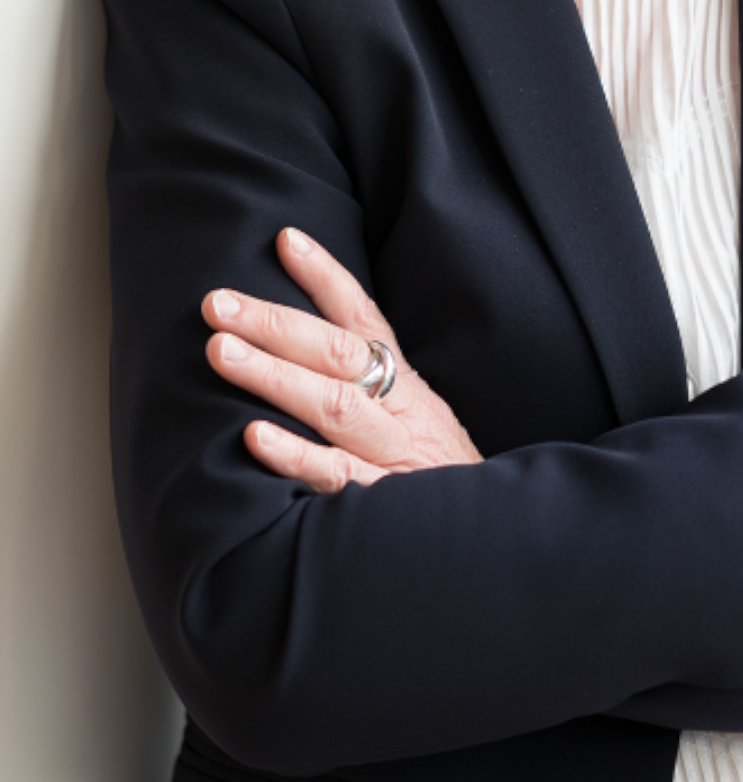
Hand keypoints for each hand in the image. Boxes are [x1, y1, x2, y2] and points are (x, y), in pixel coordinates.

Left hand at [203, 227, 481, 490]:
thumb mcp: (422, 425)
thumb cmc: (440, 484)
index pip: (364, 320)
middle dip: (274, 324)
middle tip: (217, 303)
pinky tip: (253, 438)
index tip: (286, 239)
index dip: (326, 277)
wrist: (486, 541)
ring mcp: (392, 456)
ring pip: (332, 405)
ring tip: (220, 351)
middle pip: (337, 355)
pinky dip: (296, 455)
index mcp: (408, 389)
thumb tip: (310, 356)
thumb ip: (376, 394)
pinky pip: (336, 475)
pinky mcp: (383, 503)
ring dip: (273, 374)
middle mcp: (401, 413)